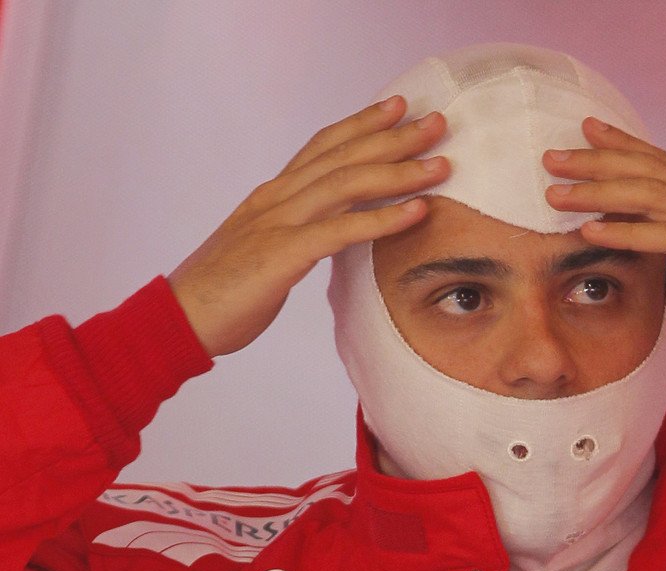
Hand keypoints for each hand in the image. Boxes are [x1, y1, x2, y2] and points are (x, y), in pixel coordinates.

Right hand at [168, 96, 448, 356]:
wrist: (178, 320)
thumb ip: (294, 232)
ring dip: (399, 171)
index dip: (362, 124)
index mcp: (272, 196)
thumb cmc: (223, 292)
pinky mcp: (282, 254)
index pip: (323, 147)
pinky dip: (382, 218)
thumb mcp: (265, 251)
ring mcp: (278, 222)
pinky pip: (341, 230)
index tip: (398, 108)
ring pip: (346, 183)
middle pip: (343, 155)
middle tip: (438, 122)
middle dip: (394, 137)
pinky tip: (417, 210)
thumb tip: (328, 231)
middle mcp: (276, 198)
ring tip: (440, 163)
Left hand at [542, 118, 665, 358]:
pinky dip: (623, 231)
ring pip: (651, 196)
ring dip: (598, 192)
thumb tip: (664, 246)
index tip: (587, 132)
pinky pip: (665, 237)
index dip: (625, 145)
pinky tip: (589, 230)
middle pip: (649, 171)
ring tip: (556, 192)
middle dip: (597, 160)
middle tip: (553, 157)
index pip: (664, 166)